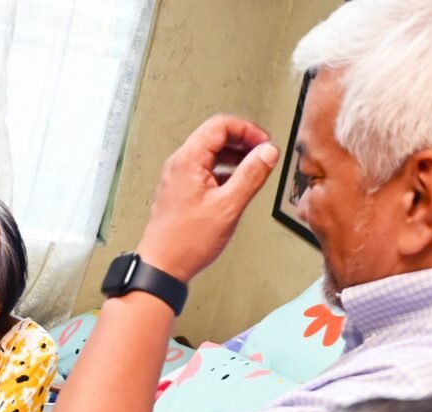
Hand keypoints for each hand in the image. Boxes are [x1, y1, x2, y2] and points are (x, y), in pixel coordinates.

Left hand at [137, 114, 278, 283]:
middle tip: (263, 153)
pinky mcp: (181, 191)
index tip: (265, 143)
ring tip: (254, 169)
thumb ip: (251, 176)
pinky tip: (237, 186)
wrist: (163, 266)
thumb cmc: (186, 241)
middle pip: (215, 137)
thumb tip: (268, 153)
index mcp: (188, 160)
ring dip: (235, 157)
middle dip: (243, 142)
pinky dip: (224, 172)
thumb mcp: (228, 206)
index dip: (248, 130)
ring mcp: (178, 177)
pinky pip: (205, 171)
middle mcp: (180, 164)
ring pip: (211, 154)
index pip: (220, 125)